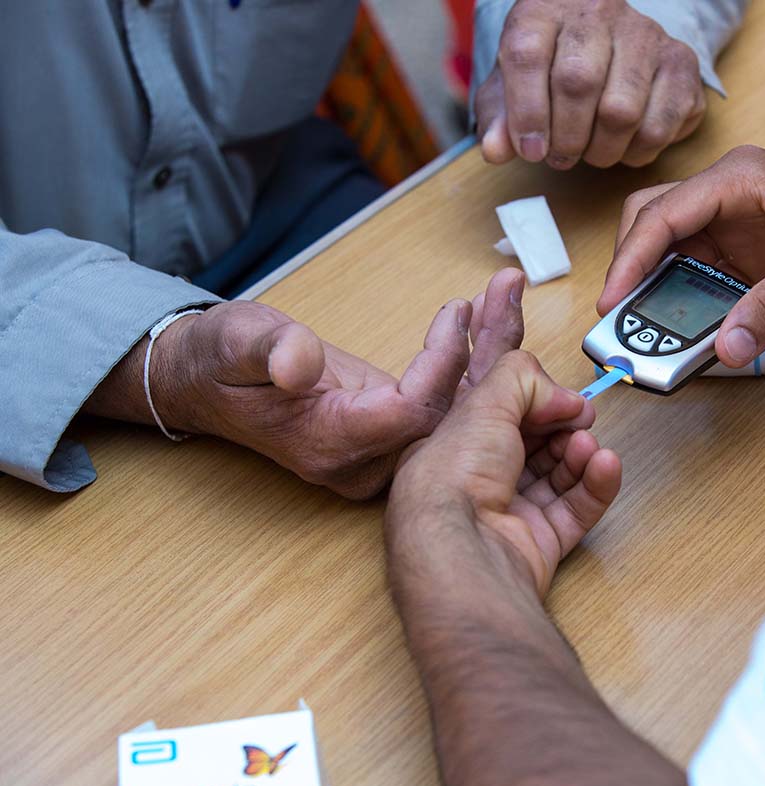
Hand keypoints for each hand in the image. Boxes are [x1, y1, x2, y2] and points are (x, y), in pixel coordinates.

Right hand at [86, 270, 526, 498]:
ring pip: (451, 414)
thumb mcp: (235, 342)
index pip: (412, 409)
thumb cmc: (218, 359)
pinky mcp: (386, 436)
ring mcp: (377, 453)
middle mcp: (362, 460)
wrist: (203, 384)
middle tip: (512, 297)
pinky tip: (489, 320)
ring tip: (507, 296)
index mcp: (330, 442)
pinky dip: (466, 365)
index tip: (458, 310)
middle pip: (447, 419)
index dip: (442, 362)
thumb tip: (296, 364)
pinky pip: (439, 407)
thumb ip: (269, 351)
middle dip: (483, 358)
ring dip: (482, 356)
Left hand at [388, 351, 620, 599]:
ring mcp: (510, 514)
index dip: (531, 399)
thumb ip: (523, 379)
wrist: (464, 549)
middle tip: (581, 415)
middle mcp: (479, 480)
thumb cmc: (454, 479)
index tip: (557, 391)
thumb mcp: (484, 403)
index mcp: (454, 446)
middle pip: (534, 443)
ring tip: (587, 445)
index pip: (499, 415)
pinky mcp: (540, 542)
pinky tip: (606, 464)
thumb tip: (560, 395)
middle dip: (562, 425)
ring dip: (580, 453)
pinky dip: (596, 484)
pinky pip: (578, 509)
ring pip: (558, 475)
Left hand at [475, 0, 706, 169]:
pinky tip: (625, 146)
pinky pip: (661, 124)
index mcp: (544, 9)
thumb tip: (495, 151)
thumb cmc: (550, 68)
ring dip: (602, 150)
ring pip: (622, 110)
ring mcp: (646, 34)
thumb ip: (498, 118)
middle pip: (578, 82)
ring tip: (592, 153)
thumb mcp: (511, 86)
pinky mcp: (681, 61)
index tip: (530, 151)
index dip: (526, 112)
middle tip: (560, 158)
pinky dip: (639, 151)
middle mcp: (597, 12)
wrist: (607, 41)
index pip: (527, 54)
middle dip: (565, 138)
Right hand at [599, 146, 764, 365]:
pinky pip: (702, 286)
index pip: (662, 212)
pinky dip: (689, 310)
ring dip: (659, 295)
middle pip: (654, 229)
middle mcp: (730, 199)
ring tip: (648, 334)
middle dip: (633, 272)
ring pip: (673, 260)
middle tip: (622, 318)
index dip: (630, 257)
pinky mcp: (750, 263)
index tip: (613, 299)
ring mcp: (738, 232)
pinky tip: (689, 336)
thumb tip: (727, 346)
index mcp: (739, 177)